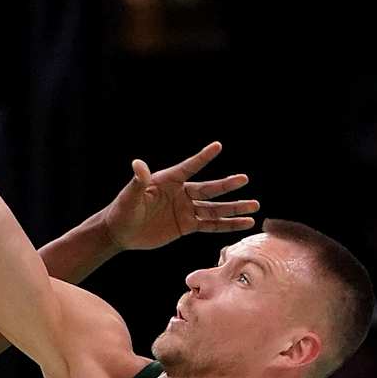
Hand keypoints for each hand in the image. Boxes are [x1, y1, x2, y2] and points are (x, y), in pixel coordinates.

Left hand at [103, 142, 258, 251]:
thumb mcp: (129, 196)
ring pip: (214, 209)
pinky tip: (244, 223)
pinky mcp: (187, 226)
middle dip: (226, 185)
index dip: (203, 157)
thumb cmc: (123, 210)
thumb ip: (137, 181)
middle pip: (209, 189)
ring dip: (234, 208)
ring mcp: (186, 210)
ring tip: (254, 206)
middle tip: (244, 179)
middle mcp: (181, 193)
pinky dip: (227, 225)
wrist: (122, 232)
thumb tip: (138, 164)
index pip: (189, 167)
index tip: (218, 146)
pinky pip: (211, 225)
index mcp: (168, 181)